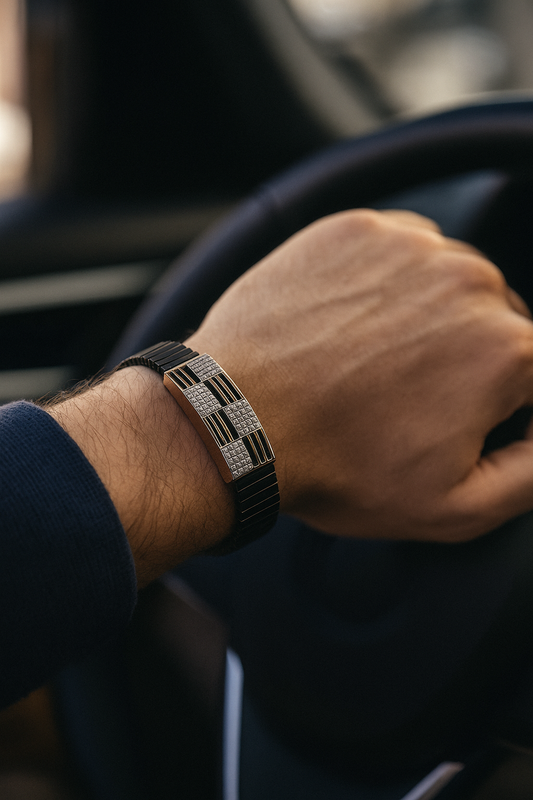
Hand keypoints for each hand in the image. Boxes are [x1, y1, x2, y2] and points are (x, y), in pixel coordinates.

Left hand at [187, 209, 532, 542]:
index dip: (502, 405)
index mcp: (510, 350)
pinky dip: (386, 283)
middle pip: (496, 321)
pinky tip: (349, 326)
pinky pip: (398, 252)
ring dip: (427, 317)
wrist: (236, 419)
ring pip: (448, 281)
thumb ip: (531, 475)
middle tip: (404, 398)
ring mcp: (411, 246)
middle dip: (466, 360)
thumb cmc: (336, 465)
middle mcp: (472, 282)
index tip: (459, 421)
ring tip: (370, 362)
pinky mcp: (357, 228)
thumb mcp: (453, 508)